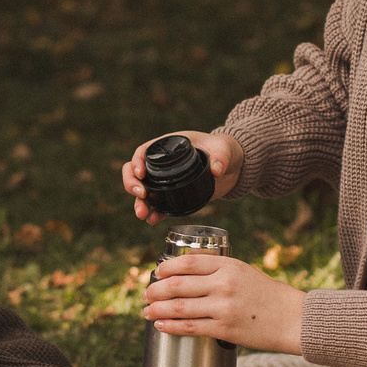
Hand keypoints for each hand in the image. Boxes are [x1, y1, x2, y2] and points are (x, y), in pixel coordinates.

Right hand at [120, 130, 239, 223]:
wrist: (234, 167)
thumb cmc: (225, 150)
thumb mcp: (224, 149)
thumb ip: (222, 156)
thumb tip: (217, 170)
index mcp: (168, 146)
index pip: (143, 152)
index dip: (136, 162)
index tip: (141, 173)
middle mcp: (163, 164)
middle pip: (135, 172)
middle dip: (132, 184)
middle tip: (141, 195)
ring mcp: (167, 181)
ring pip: (144, 191)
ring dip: (139, 203)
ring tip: (142, 214)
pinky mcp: (176, 196)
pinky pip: (160, 205)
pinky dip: (155, 213)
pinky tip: (152, 220)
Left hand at [142, 254, 304, 354]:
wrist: (293, 319)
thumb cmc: (268, 296)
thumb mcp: (245, 272)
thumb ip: (219, 272)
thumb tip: (186, 276)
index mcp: (229, 265)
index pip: (188, 262)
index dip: (167, 267)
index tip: (157, 272)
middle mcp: (224, 284)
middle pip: (178, 285)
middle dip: (156, 290)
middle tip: (146, 294)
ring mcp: (223, 307)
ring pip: (179, 307)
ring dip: (158, 310)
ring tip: (147, 311)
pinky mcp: (224, 329)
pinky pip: (190, 327)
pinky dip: (171, 326)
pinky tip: (160, 326)